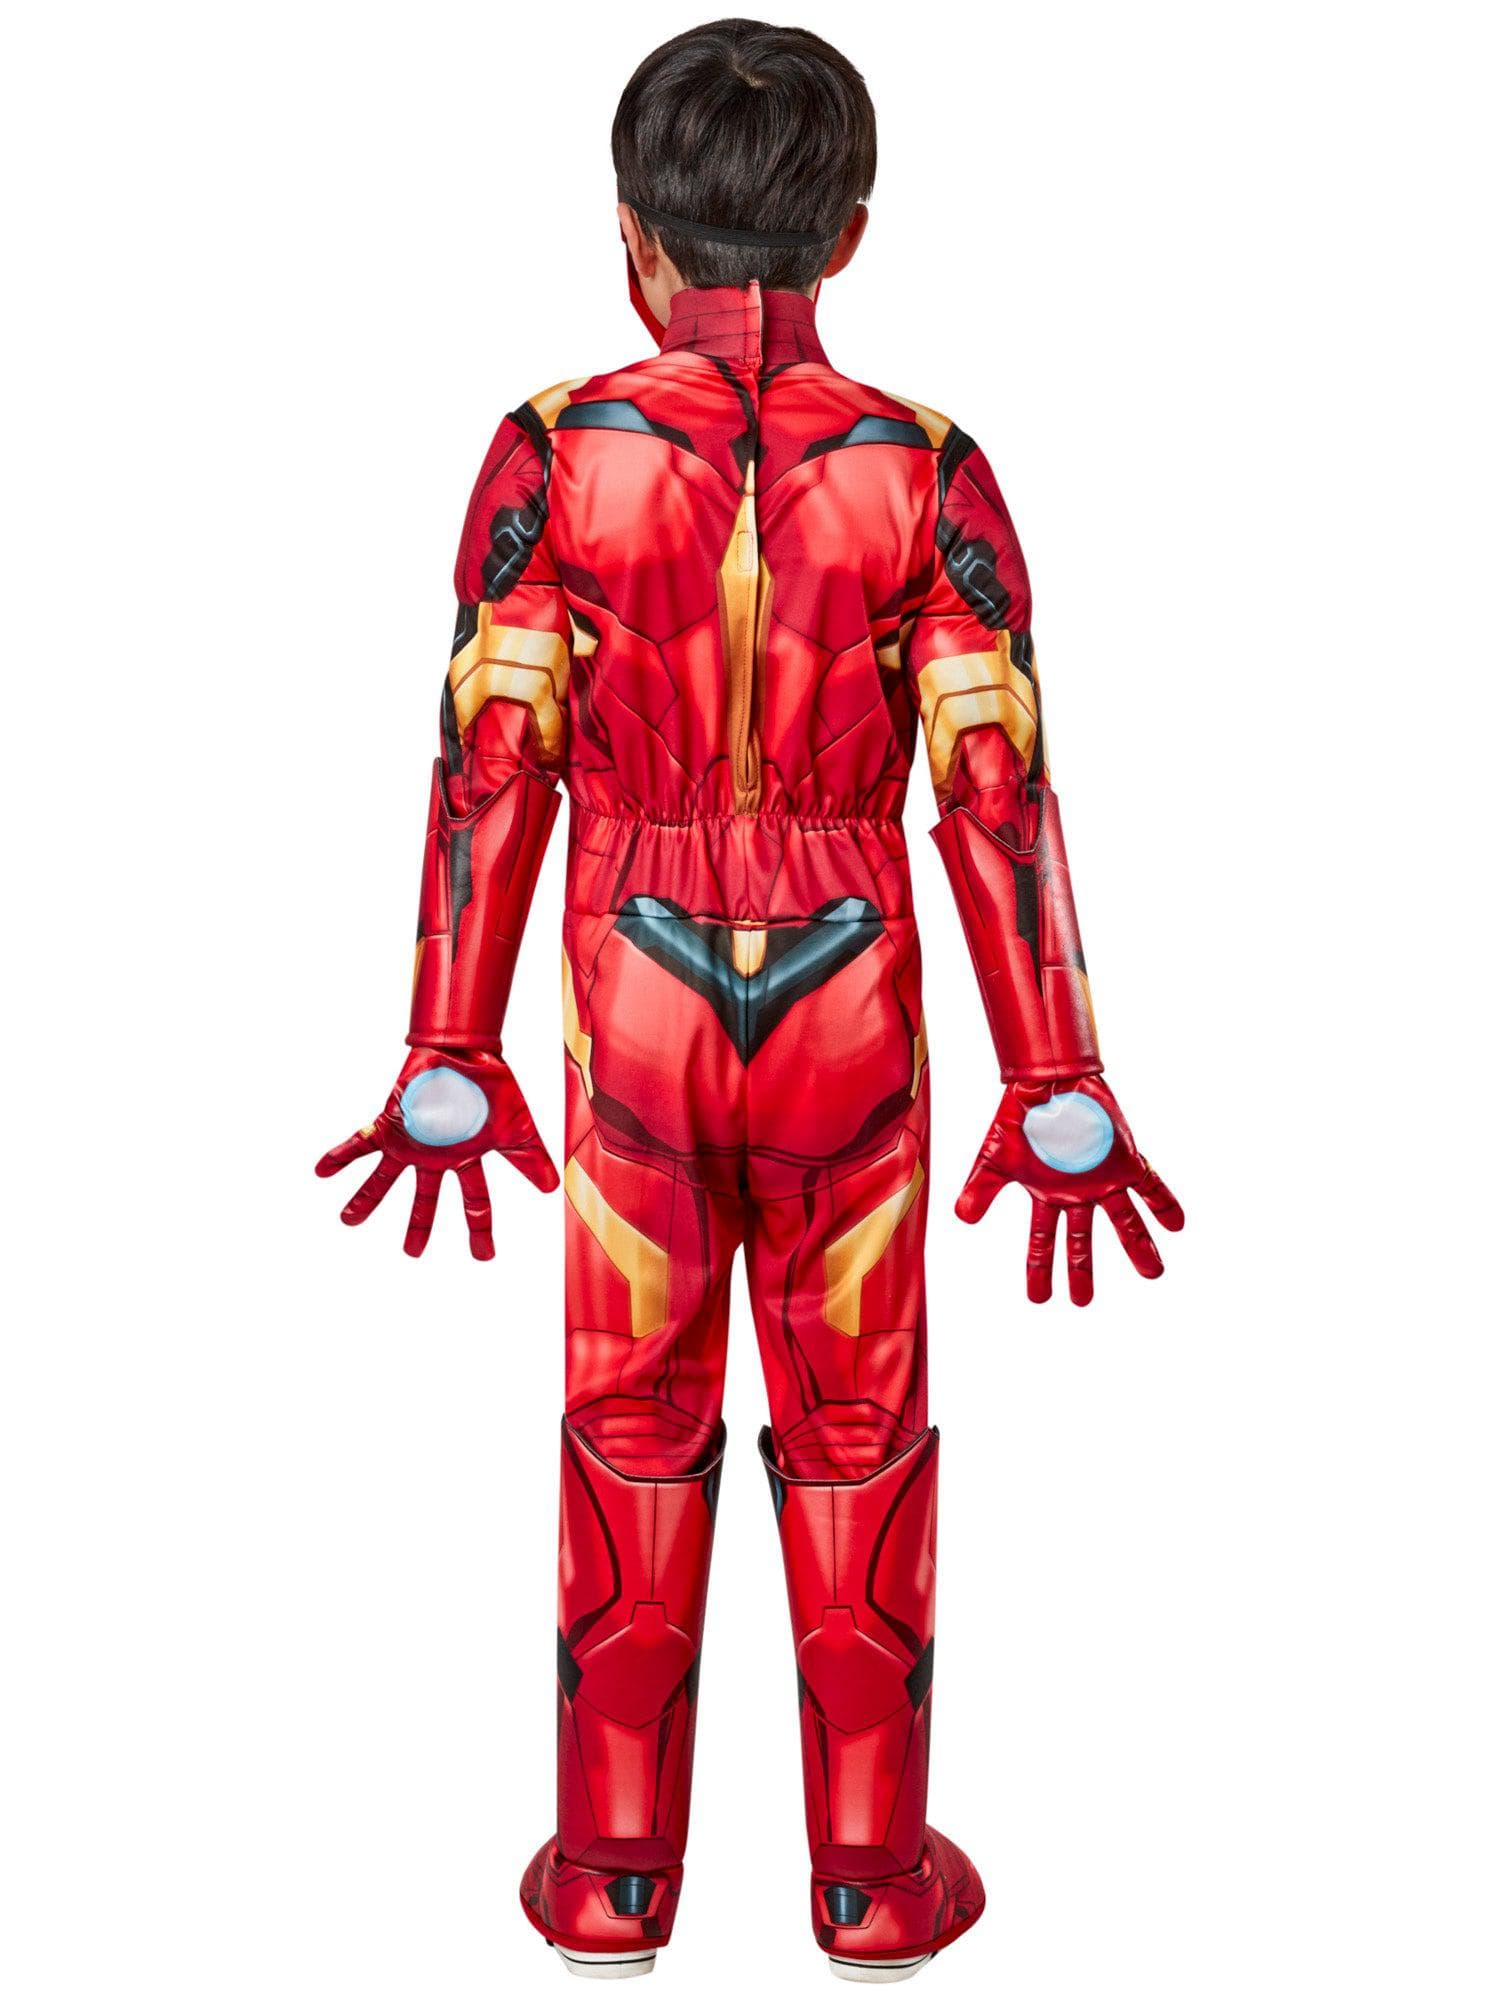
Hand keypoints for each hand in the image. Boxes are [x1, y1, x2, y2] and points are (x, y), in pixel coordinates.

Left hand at [316, 1048, 557, 1259]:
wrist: (469, 1052)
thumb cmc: (495, 1087)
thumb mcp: (517, 1129)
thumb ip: (531, 1159)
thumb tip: (552, 1190)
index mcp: (465, 1159)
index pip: (475, 1202)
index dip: (480, 1232)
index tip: (484, 1257)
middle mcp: (435, 1156)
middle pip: (425, 1200)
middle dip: (417, 1227)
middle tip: (411, 1252)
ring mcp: (411, 1143)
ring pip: (384, 1179)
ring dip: (366, 1200)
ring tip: (347, 1220)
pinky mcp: (390, 1125)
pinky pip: (359, 1144)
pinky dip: (339, 1157)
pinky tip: (319, 1170)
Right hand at [957, 1075, 1182, 1305]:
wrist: (1046, 1081)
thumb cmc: (1019, 1116)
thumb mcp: (994, 1157)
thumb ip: (981, 1189)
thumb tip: (962, 1218)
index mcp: (1048, 1195)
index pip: (1043, 1242)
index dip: (1040, 1271)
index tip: (1040, 1299)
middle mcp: (1078, 1193)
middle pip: (1082, 1240)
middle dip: (1083, 1271)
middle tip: (1083, 1301)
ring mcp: (1103, 1178)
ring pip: (1124, 1220)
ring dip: (1140, 1246)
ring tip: (1154, 1273)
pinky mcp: (1125, 1160)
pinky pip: (1150, 1185)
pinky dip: (1164, 1205)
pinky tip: (1178, 1225)